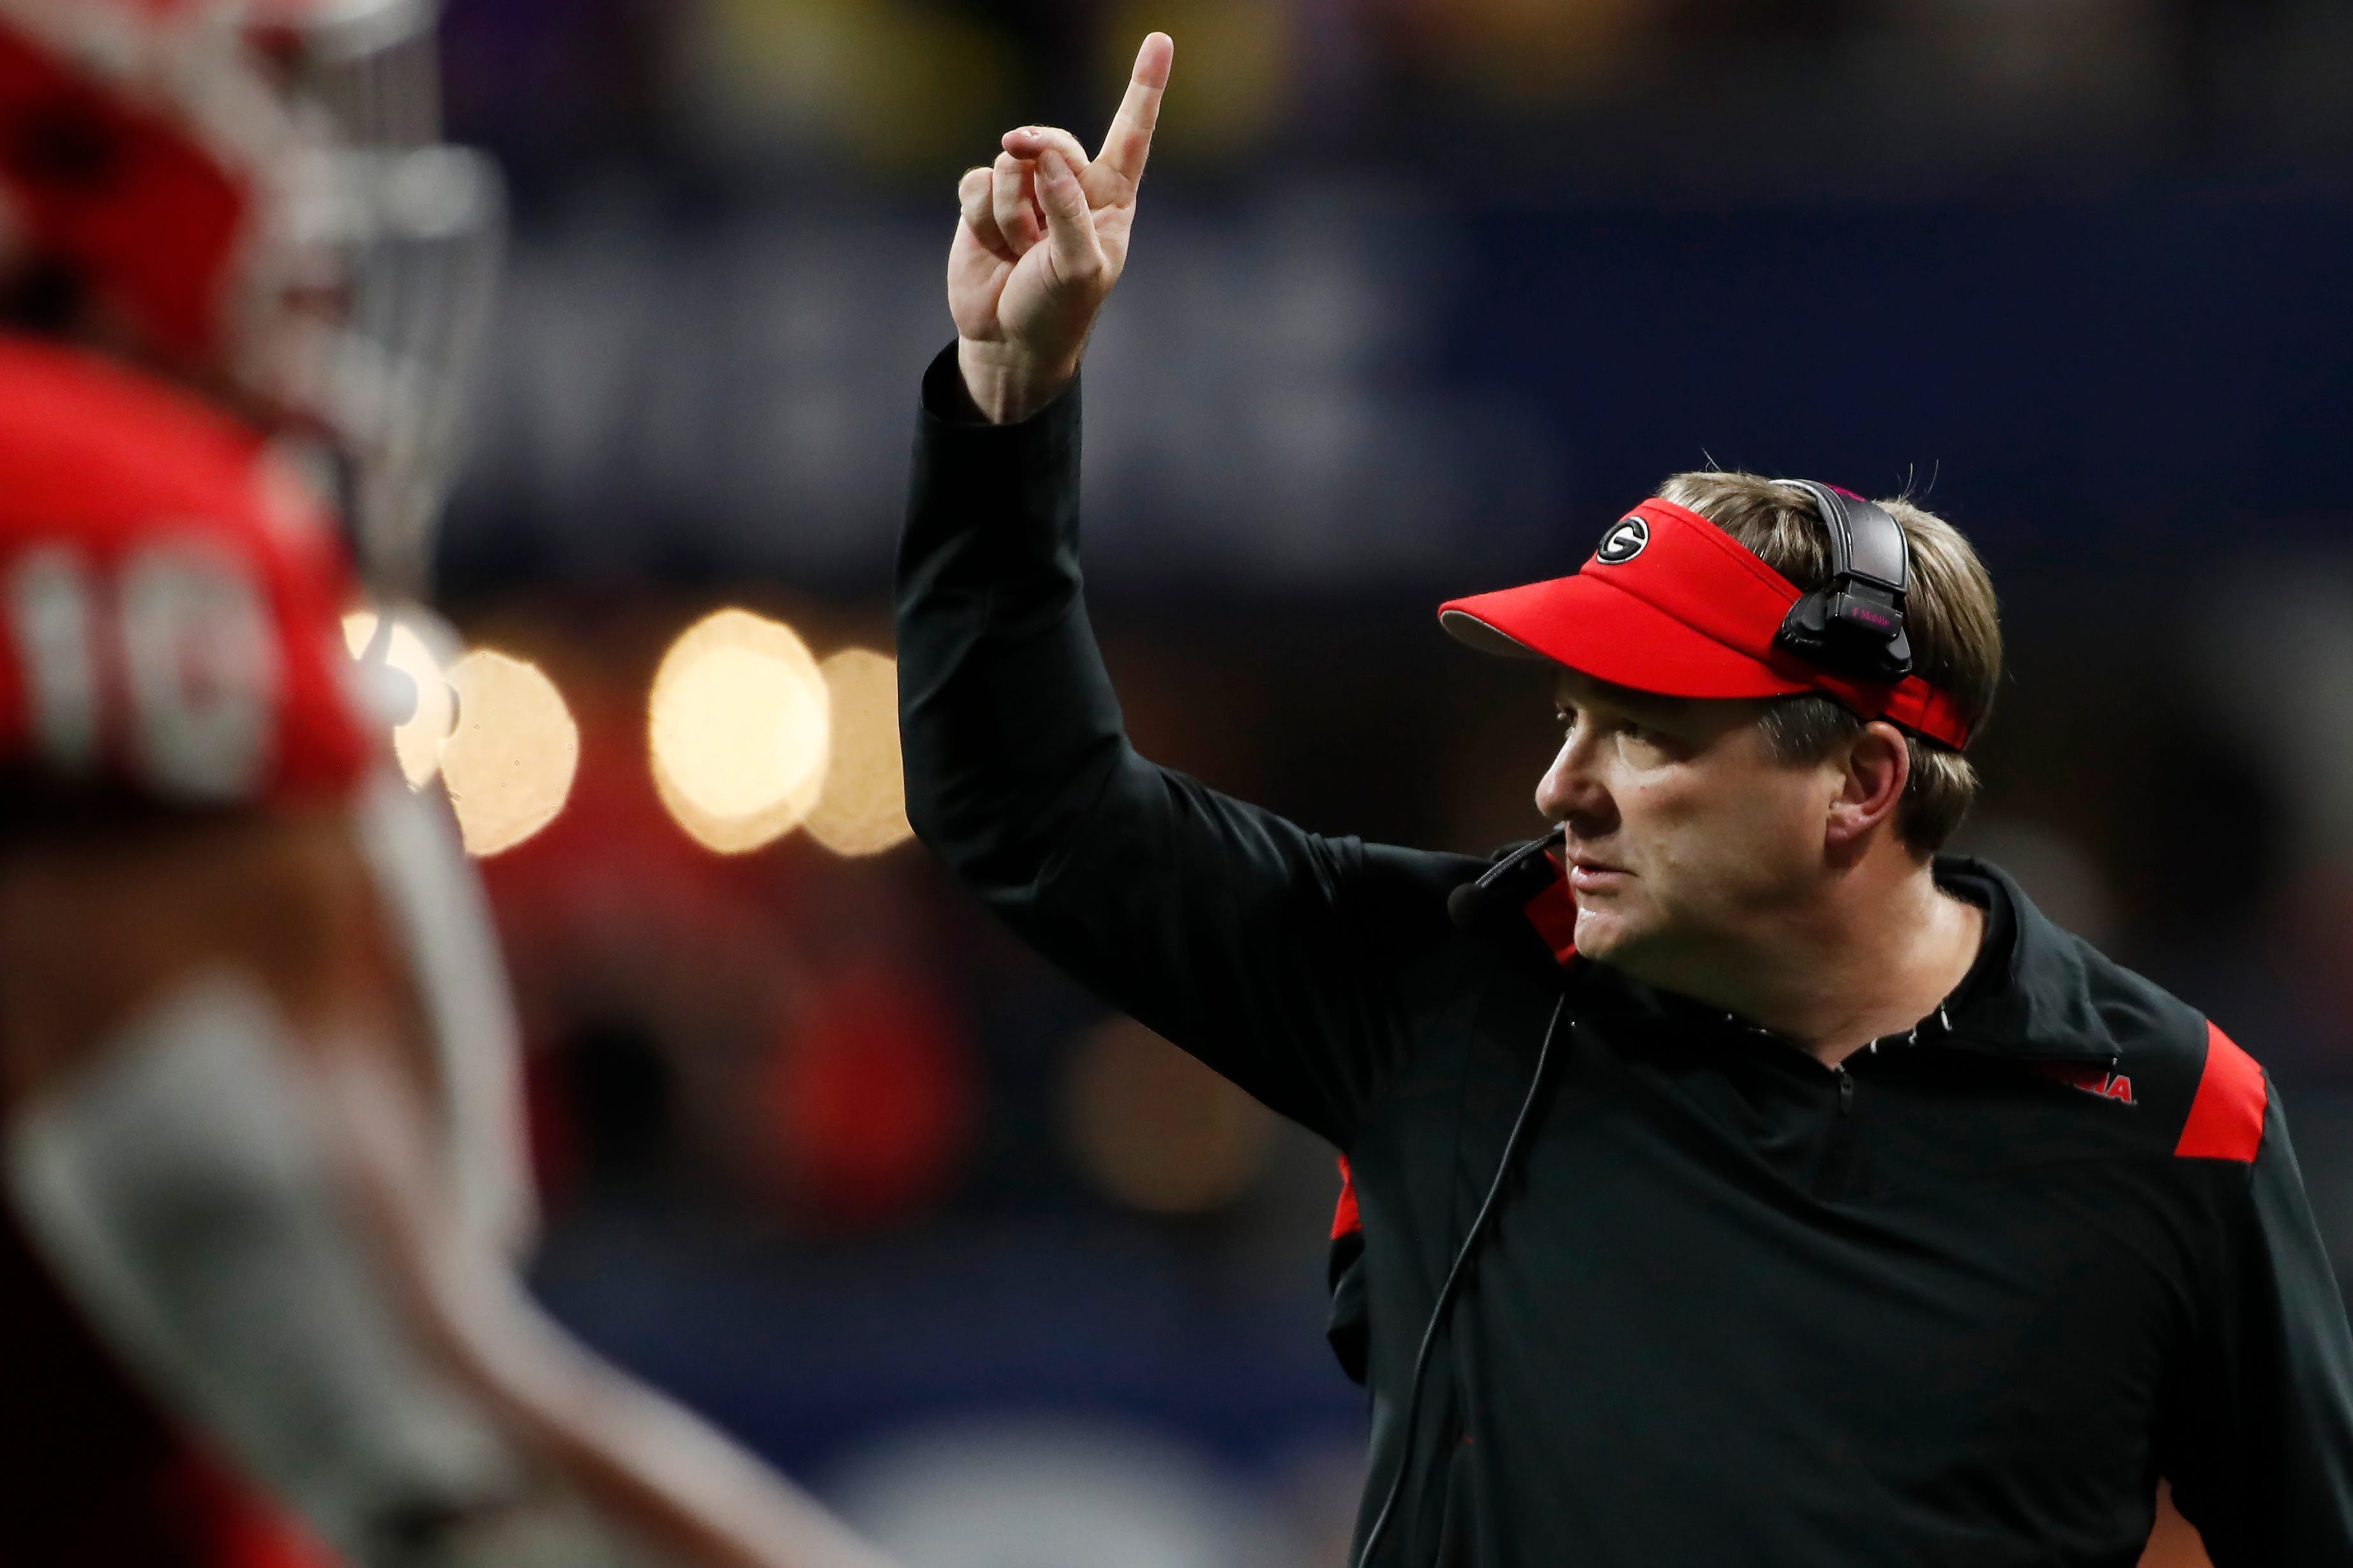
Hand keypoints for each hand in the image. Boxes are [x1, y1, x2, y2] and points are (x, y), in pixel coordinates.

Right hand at [949, 32, 1172, 422]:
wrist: (1007, 342)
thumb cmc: (1058, 311)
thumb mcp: (1080, 270)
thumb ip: (1069, 211)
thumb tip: (1046, 157)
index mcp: (1110, 198)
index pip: (1132, 135)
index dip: (1145, 88)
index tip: (1160, 41)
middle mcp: (1070, 187)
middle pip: (1053, 141)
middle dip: (1037, 157)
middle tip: (1028, 192)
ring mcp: (1025, 193)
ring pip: (1009, 166)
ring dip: (1009, 215)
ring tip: (1018, 252)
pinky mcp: (984, 204)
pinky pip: (975, 182)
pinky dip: (980, 217)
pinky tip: (992, 248)